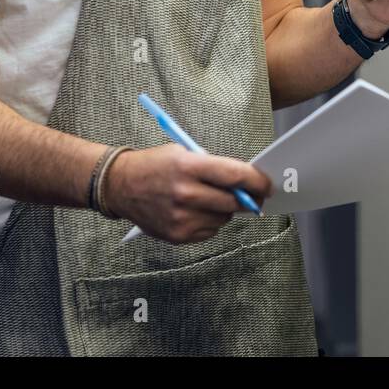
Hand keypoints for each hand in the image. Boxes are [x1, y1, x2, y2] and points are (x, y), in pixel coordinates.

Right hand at [102, 145, 273, 243]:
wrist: (120, 186)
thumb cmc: (155, 165)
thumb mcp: (183, 153)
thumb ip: (213, 167)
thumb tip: (244, 182)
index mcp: (189, 166)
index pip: (234, 176)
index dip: (257, 181)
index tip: (268, 185)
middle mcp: (185, 193)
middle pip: (233, 202)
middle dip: (246, 198)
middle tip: (250, 195)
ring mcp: (181, 217)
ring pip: (223, 219)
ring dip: (225, 210)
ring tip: (209, 199)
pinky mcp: (177, 235)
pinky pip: (209, 231)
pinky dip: (210, 222)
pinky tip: (196, 211)